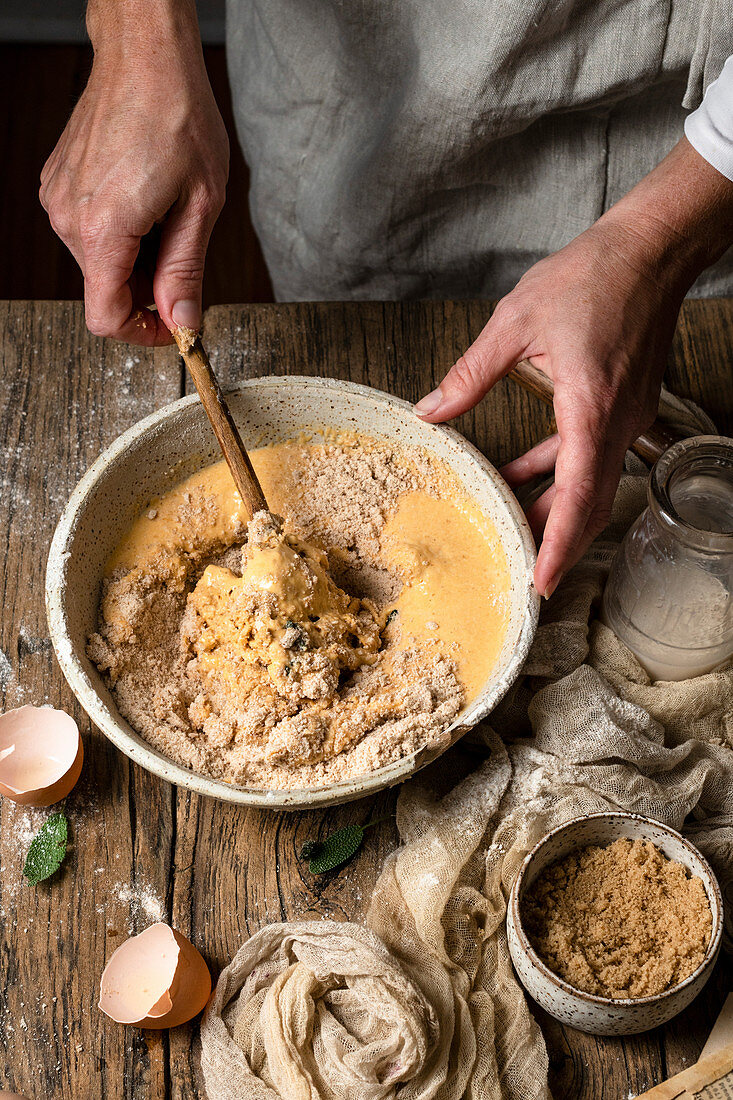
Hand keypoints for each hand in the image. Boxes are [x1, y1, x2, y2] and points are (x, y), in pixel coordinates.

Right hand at [39, 3, 228, 344]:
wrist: (145, 54)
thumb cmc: (178, 115)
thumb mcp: (201, 205)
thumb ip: (186, 272)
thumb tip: (184, 323)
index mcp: (104, 229)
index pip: (105, 317)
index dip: (143, 333)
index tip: (173, 326)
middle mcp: (69, 218)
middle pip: (106, 289)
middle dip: (148, 288)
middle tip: (184, 251)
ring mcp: (59, 200)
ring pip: (101, 262)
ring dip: (137, 256)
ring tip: (167, 212)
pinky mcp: (59, 185)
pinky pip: (91, 231)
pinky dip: (122, 231)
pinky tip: (146, 196)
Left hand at [415, 139, 732, 597]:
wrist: (647, 250)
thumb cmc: (591, 277)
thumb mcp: (513, 323)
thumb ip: (469, 376)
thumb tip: (430, 411)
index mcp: (589, 407)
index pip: (578, 493)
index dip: (558, 543)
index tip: (543, 581)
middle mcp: (615, 422)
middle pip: (589, 503)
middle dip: (557, 543)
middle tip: (526, 576)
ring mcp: (625, 417)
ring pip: (591, 484)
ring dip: (555, 510)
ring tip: (516, 529)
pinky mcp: (623, 406)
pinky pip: (591, 455)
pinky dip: (558, 473)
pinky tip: (522, 473)